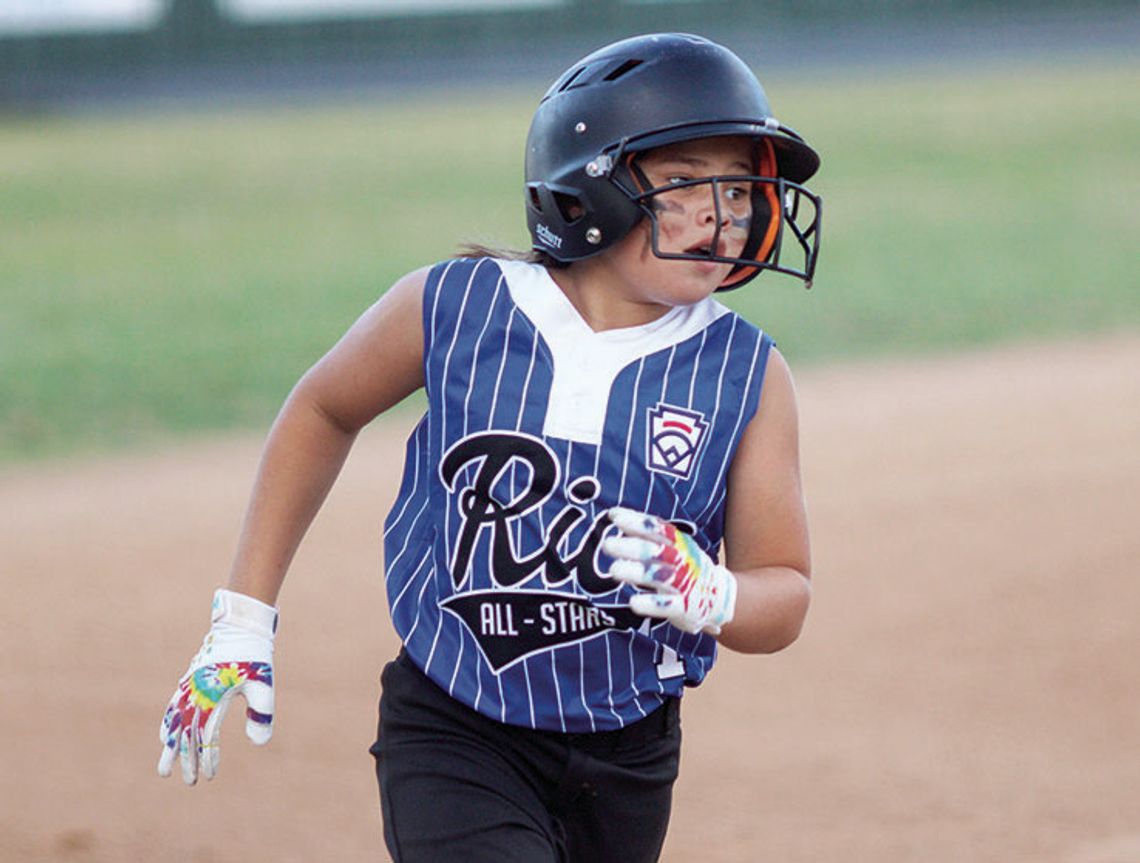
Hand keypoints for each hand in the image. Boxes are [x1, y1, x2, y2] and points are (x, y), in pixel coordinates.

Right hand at [158, 589, 276, 784]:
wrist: (241, 625)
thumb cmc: (255, 655)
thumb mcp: (263, 684)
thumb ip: (262, 713)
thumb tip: (258, 744)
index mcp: (212, 697)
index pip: (206, 737)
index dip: (207, 758)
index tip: (209, 777)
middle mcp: (196, 694)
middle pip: (186, 734)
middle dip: (186, 759)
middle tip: (186, 782)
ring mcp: (190, 685)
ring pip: (175, 721)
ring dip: (171, 744)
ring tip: (166, 763)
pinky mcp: (191, 679)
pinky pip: (174, 705)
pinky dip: (168, 721)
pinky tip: (166, 732)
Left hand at [603, 507, 736, 635]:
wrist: (720, 598)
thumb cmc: (686, 567)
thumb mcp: (675, 546)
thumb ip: (648, 535)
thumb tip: (614, 515)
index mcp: (680, 543)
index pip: (658, 528)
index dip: (637, 521)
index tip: (614, 517)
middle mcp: (682, 561)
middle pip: (655, 551)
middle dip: (631, 547)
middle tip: (607, 544)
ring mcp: (684, 584)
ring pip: (659, 576)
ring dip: (636, 572)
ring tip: (614, 569)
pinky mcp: (685, 608)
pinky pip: (668, 606)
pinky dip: (651, 604)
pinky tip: (633, 603)